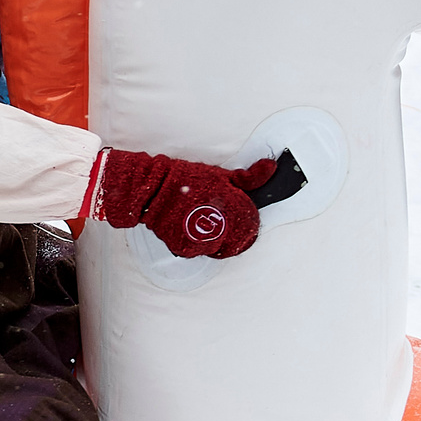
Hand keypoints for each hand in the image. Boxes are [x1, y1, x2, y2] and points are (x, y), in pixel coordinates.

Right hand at [92, 149, 278, 258]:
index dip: (248, 225)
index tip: (242, 219)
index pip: (251, 227)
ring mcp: (200, 240)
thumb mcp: (219, 174)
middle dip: (230, 232)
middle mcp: (216, 226)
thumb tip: (269, 169)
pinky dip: (195, 242)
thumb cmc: (185, 178)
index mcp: (229, 206)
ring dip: (213, 239)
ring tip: (201, 220)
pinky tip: (189, 226)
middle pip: (235, 242)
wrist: (151, 187)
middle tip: (217, 218)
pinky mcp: (184, 248)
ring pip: (216, 248)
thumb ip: (247, 177)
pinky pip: (197, 251)